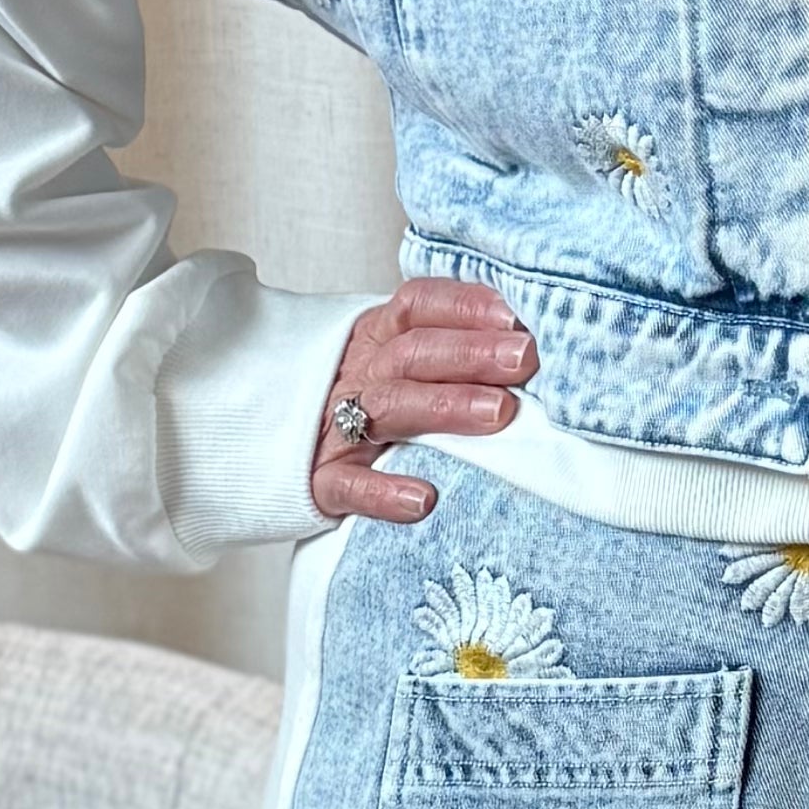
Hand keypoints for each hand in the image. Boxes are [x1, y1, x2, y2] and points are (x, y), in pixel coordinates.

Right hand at [311, 277, 538, 522]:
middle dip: (472, 354)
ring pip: (391, 407)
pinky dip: (382, 494)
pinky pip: (347, 487)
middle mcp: (360, 376)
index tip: (513, 318)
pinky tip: (423, 501)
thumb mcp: (400, 360)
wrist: (279, 444)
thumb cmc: (369, 401)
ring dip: (445, 407)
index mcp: (378, 338)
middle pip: (413, 354)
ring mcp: (336, 428)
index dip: (464, 308)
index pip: (418, 306)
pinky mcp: (321, 482)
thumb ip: (453, 346)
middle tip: (524, 359)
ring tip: (498, 413)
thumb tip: (530, 339)